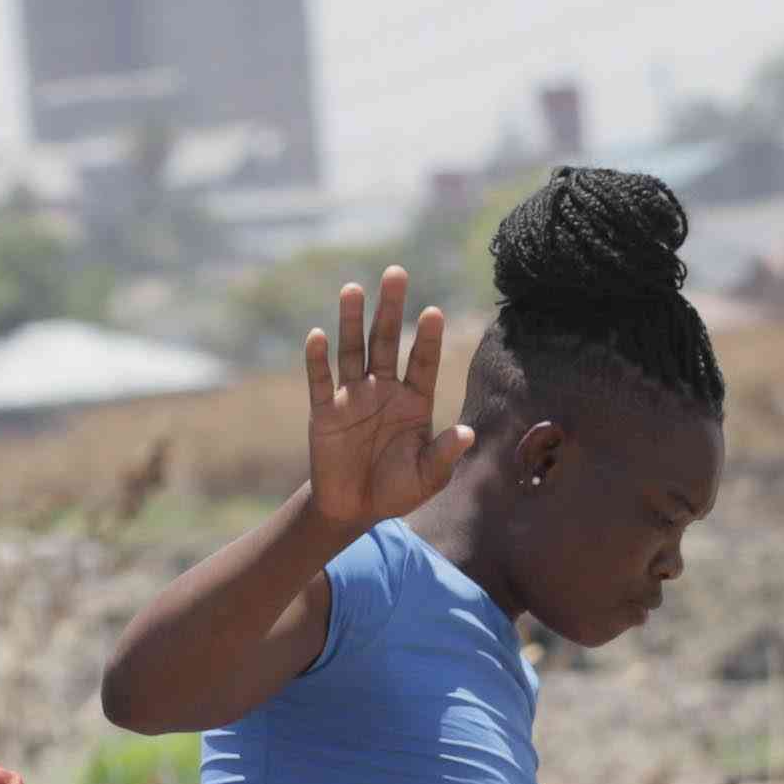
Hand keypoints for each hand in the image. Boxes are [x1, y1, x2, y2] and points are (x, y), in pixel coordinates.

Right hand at [301, 268, 477, 533]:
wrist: (354, 509)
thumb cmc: (398, 489)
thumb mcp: (428, 477)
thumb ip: (444, 454)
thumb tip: (466, 433)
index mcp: (414, 400)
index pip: (423, 362)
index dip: (426, 339)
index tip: (432, 312)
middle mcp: (384, 390)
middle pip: (386, 342)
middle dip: (390, 309)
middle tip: (396, 274)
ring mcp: (352, 398)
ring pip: (352, 352)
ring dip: (352, 321)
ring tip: (353, 289)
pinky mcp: (324, 413)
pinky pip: (320, 382)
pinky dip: (317, 360)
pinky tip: (317, 336)